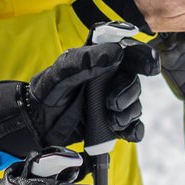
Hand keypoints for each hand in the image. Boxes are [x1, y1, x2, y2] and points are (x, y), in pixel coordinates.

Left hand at [0, 41, 157, 156]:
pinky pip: (132, 126)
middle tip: (112, 103)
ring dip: (129, 113)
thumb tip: (116, 52)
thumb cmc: (45, 93)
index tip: (150, 67)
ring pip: (134, 104)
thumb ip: (84, 61)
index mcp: (98, 60)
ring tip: (112, 120)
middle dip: (128, 92)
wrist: (34, 125)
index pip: (127, 51)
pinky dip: (134, 130)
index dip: (143, 55)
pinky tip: (129, 133)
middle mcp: (108, 79)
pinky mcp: (110, 123)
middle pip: (133, 80)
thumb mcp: (59, 74)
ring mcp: (110, 101)